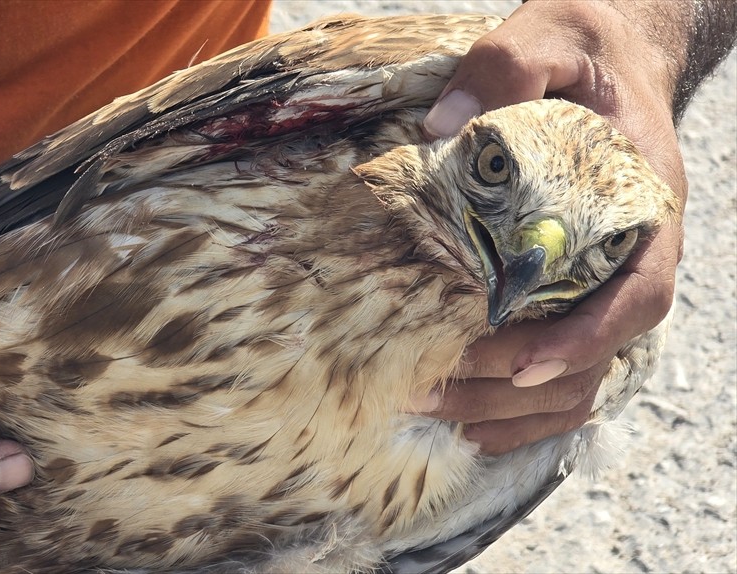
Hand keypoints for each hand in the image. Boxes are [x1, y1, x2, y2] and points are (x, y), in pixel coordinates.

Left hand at [417, 0, 686, 454]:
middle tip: (429, 388)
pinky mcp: (568, 291)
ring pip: (575, 377)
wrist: (605, 58)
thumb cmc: (583, 52)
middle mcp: (630, 257)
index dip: (587, 338)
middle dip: (514, 385)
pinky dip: (515, 406)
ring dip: (505, 405)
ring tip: (427, 405)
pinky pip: (558, 369)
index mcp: (643, 206)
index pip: (639, 294)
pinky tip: (461, 418)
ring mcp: (601, 280)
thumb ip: (508, 65)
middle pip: (594, 354)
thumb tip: (443, 126)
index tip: (521, 362)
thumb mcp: (553, 36)